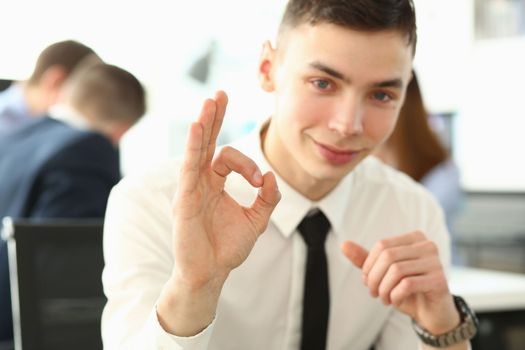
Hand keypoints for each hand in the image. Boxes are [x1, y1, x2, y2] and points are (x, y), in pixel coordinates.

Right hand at [172, 91, 280, 288]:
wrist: (212, 273)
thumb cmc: (228, 247)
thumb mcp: (256, 220)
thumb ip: (267, 198)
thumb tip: (272, 174)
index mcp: (215, 183)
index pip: (229, 157)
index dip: (248, 164)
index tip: (260, 181)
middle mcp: (201, 181)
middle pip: (207, 142)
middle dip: (215, 118)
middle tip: (220, 94)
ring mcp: (191, 189)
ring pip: (196, 150)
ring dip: (203, 125)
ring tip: (210, 102)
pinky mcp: (184, 200)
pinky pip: (188, 169)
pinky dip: (192, 148)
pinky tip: (196, 128)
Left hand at [342, 231, 459, 333]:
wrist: (431, 313)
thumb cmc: (406, 289)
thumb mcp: (383, 274)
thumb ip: (364, 259)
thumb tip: (343, 244)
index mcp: (414, 238)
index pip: (382, 245)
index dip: (369, 265)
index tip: (367, 281)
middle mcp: (427, 246)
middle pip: (388, 256)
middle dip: (374, 278)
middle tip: (373, 293)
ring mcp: (436, 262)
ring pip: (397, 270)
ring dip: (384, 289)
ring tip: (383, 299)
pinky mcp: (439, 280)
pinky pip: (407, 285)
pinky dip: (395, 296)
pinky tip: (395, 302)